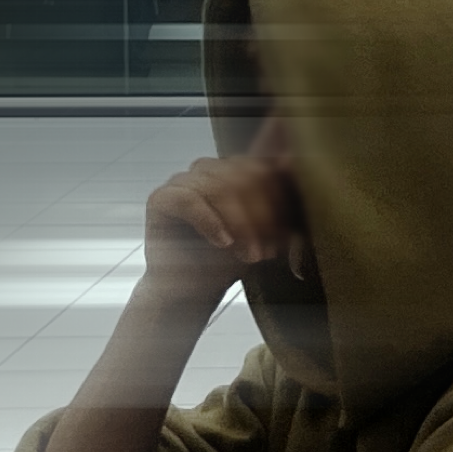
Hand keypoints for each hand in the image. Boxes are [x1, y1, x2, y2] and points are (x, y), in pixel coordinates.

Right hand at [141, 124, 306, 300]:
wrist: (195, 290)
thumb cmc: (233, 259)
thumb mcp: (268, 230)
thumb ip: (281, 200)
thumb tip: (291, 161)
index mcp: (236, 169)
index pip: (265, 170)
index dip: (278, 204)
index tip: (287, 238)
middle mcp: (210, 169)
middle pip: (245, 178)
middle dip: (262, 218)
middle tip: (267, 253)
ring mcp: (183, 180)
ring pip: (220, 188)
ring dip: (240, 225)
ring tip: (249, 256)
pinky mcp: (161, 197)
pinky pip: (189, 200)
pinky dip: (210, 222)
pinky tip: (223, 243)